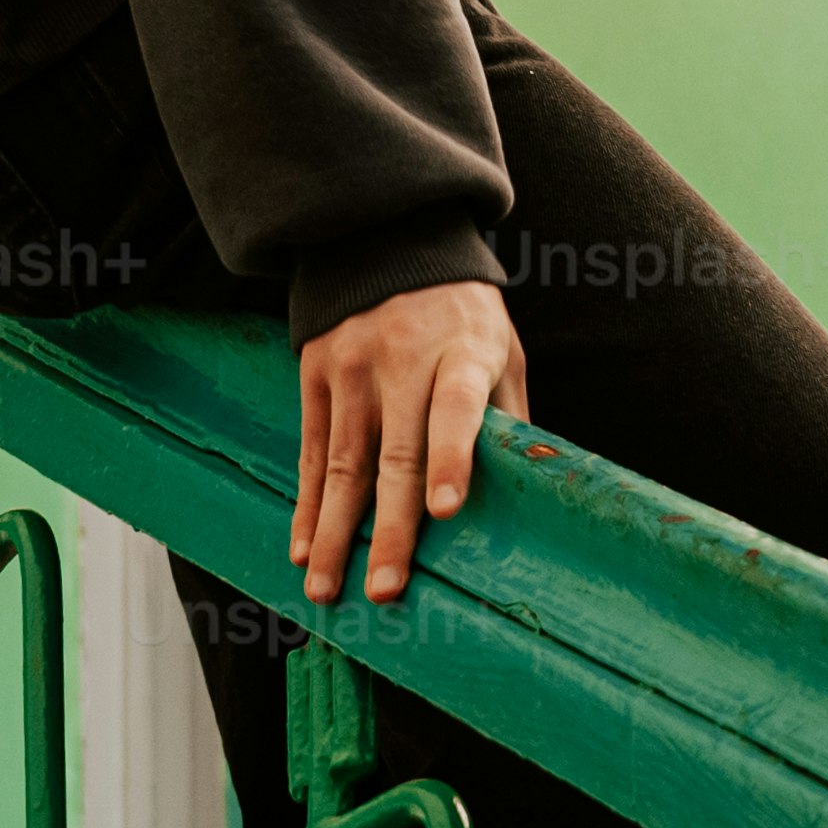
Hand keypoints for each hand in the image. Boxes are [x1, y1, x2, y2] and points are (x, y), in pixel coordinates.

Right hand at [289, 282, 521, 608]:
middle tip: (384, 589)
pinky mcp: (316, 373)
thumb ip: (506, 416)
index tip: (446, 509)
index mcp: (462, 353)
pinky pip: (311, 451)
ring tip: (325, 589)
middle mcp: (403, 362)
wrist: (386, 238)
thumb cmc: (462, 315)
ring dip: (334, 532)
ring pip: (343, 464)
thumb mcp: (501, 349)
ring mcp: (353, 368)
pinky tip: (303, 548)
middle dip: (389, 528)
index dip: (452, 459)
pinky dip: (307, 504)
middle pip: (395, 455)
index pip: (457, 408)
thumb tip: (524, 494)